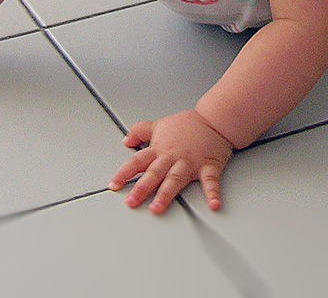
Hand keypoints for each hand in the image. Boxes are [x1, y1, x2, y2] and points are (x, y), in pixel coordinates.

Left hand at [108, 110, 233, 214]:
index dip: (124, 173)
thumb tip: (126, 139)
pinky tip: (213, 204)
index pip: (138, 161)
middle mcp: (173, 157)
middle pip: (154, 173)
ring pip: (175, 179)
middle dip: (141, 188)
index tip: (114, 185)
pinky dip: (213, 193)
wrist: (214, 119)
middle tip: (131, 202)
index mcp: (161, 149)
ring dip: (166, 194)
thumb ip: (140, 131)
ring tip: (157, 208)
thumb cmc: (189, 124)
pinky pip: (210, 181)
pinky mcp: (208, 166)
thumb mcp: (159, 124)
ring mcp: (190, 162)